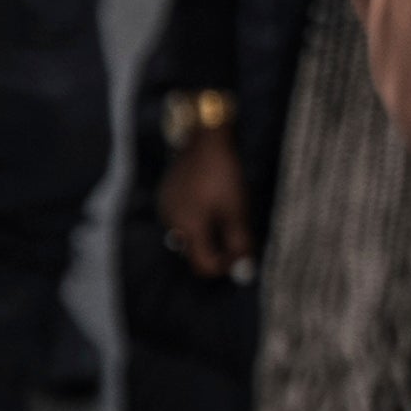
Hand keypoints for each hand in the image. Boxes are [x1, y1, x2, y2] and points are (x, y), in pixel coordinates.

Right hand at [155, 127, 254, 281]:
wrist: (204, 138)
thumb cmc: (223, 174)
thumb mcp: (237, 210)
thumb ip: (240, 243)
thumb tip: (244, 272)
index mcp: (187, 228)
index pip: (204, 266)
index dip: (227, 265)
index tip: (243, 250)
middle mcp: (171, 222)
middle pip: (195, 252)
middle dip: (218, 249)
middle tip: (239, 232)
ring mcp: (166, 208)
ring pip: (189, 236)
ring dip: (209, 233)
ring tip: (227, 213)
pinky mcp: (166, 196)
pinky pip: (182, 219)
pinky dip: (199, 219)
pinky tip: (212, 201)